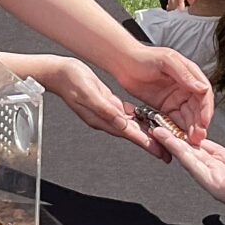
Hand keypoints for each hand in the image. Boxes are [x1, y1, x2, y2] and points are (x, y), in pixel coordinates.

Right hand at [39, 56, 169, 157]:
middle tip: (167, 151)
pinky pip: (125, 114)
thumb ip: (105, 108)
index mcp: (102, 118)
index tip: (160, 151)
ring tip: (161, 138)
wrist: (58, 73)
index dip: (145, 143)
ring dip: (145, 132)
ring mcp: (106, 112)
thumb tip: (121, 121)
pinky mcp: (107, 103)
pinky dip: (136, 118)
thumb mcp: (89, 93)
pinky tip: (144, 118)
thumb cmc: (70, 80)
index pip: (129, 134)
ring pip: (130, 126)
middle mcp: (105, 118)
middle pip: (133, 133)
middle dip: (150, 142)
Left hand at [112, 43, 213, 144]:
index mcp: (190, 75)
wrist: (123, 63)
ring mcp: (176, 98)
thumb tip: (202, 88)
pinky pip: (174, 120)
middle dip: (199, 124)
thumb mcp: (166, 61)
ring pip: (188, 117)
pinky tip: (177, 137)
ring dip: (190, 129)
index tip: (204, 121)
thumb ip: (184, 75)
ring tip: (189, 141)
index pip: (204, 94)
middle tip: (197, 137)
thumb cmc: (143, 57)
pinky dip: (177, 129)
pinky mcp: (165, 107)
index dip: (205, 109)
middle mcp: (185, 88)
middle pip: (197, 109)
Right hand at [150, 115, 224, 216]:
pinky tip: (168, 139)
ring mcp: (214, 178)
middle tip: (159, 126)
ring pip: (189, 157)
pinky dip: (179, 151)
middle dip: (175, 139)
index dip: (191, 137)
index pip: (205, 148)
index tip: (177, 126)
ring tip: (157, 129)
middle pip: (192, 152)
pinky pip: (193, 164)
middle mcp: (220, 171)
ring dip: (172, 143)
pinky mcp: (212, 183)